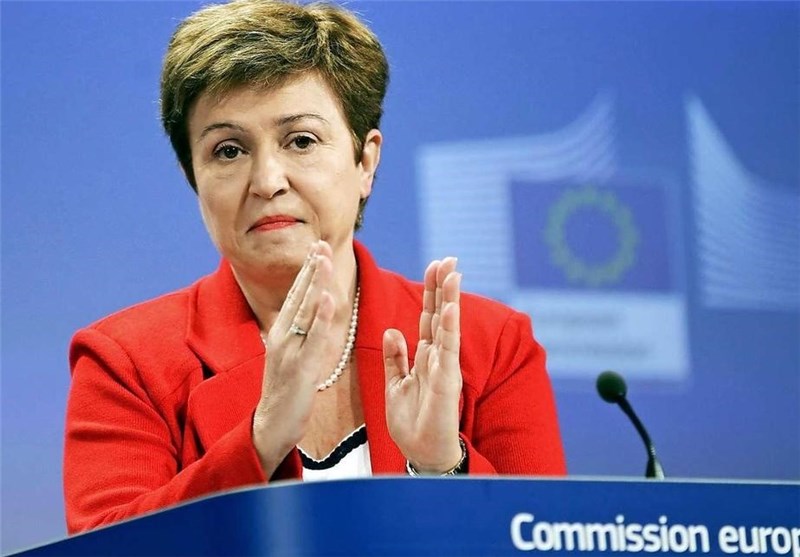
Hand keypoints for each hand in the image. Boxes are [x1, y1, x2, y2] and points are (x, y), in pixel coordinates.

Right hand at [252, 241, 336, 475]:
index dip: (307, 269)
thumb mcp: (292, 355)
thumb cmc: (286, 390)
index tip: (317, 246)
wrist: (272, 425)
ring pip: (305, 311)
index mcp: (282, 332)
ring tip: (324, 259)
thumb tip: (313, 311)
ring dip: (315, 283)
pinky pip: (313, 339)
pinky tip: (328, 298)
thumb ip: (302, 333)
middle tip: (321, 242)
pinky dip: (321, 317)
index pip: (296, 294)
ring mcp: (289, 351)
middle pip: (299, 296)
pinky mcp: (300, 368)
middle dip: (311, 268)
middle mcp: (282, 336)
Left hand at [384, 257, 462, 472]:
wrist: (421, 451)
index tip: (435, 265)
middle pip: (440, 315)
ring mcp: (443, 368)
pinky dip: (449, 330)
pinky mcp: (445, 383)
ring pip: (447, 327)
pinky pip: (447, 352)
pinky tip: (450, 310)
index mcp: (424, 355)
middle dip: (443, 287)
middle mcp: (437, 357)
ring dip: (450, 300)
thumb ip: (395, 357)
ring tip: (453, 273)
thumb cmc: (412, 421)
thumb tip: (392, 330)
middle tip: (448, 258)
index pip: (428, 316)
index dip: (431, 291)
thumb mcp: (396, 383)